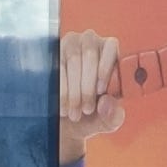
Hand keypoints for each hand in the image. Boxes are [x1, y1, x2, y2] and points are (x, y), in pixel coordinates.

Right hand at [55, 32, 122, 162]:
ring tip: (74, 112)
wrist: (65, 123)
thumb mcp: (106, 122)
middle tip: (86, 110)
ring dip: (74, 89)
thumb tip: (107, 102)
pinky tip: (63, 105)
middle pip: (90, 54)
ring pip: (73, 59)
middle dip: (88, 86)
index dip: (106, 67)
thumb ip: (113, 116)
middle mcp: (92, 43)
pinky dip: (61, 88)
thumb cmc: (92, 116)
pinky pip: (57, 66)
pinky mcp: (53, 54)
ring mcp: (71, 46)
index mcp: (112, 54)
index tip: (101, 90)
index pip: (111, 47)